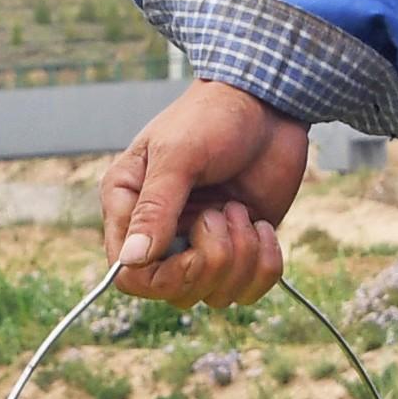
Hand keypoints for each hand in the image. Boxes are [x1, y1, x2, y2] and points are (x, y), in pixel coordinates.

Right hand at [102, 81, 308, 306]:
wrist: (267, 103)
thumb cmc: (212, 116)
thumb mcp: (178, 156)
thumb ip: (155, 207)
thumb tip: (131, 258)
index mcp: (129, 208)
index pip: (129, 276)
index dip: (164, 275)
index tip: (195, 241)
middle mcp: (162, 233)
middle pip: (174, 291)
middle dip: (211, 261)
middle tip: (225, 211)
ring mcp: (203, 244)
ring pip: (215, 295)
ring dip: (241, 258)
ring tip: (242, 211)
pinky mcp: (240, 249)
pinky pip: (250, 290)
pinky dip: (265, 264)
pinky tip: (263, 226)